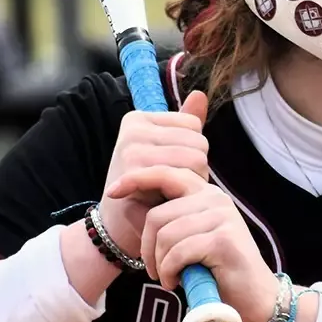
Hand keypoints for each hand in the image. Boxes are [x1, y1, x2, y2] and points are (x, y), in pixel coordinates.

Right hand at [96, 91, 210, 261]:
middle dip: (196, 170)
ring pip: (196, 158)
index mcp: (139, 118)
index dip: (193, 152)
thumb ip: (185, 126)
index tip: (172, 169)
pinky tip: (164, 202)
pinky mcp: (134, 170)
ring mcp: (131, 147)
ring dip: (191, 183)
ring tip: (169, 194)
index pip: (193, 124)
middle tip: (172, 187)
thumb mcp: (168, 154)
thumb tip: (200, 94)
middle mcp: (132, 128)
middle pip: (198, 141)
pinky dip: (182, 193)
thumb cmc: (148, 192)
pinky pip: (183, 175)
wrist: (120, 228)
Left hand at [114, 164, 279, 321]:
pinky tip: (176, 283)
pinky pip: (178, 253)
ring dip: (160, 264)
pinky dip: (170, 272)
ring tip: (169, 278)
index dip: (136, 180)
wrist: (255, 298)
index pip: (165, 173)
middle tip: (153, 270)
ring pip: (166, 235)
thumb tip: (133, 207)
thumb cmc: (217, 270)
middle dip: (147, 248)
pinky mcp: (223, 239)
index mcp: (206, 193)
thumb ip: (173, 220)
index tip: (112, 193)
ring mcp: (222, 217)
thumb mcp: (192, 237)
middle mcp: (215, 199)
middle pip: (157, 215)